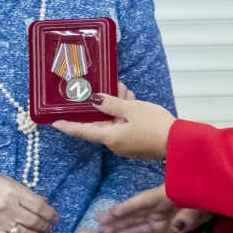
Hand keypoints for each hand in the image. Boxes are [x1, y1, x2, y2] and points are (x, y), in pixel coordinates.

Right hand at [0, 169, 58, 232]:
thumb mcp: (8, 181)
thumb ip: (27, 192)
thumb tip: (44, 202)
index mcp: (14, 192)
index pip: (39, 206)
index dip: (50, 214)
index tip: (55, 218)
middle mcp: (8, 207)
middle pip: (33, 222)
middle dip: (44, 227)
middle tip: (48, 228)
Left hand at [52, 94, 173, 159]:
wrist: (179, 143)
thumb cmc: (155, 126)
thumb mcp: (132, 109)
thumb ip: (111, 104)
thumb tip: (94, 100)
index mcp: (110, 137)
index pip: (83, 131)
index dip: (68, 126)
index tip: (54, 123)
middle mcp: (115, 143)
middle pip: (100, 123)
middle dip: (99, 106)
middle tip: (96, 89)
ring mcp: (126, 144)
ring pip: (114, 122)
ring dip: (115, 106)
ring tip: (122, 89)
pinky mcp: (136, 142)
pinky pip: (124, 125)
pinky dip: (125, 112)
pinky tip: (131, 99)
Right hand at [98, 185, 215, 232]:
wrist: (218, 196)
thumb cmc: (210, 195)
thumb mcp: (203, 204)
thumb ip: (191, 214)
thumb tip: (177, 225)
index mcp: (168, 195)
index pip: (145, 201)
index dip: (130, 206)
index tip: (114, 212)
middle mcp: (160, 205)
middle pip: (137, 211)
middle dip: (118, 217)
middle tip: (100, 223)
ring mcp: (162, 214)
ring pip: (138, 220)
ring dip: (122, 226)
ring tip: (106, 232)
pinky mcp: (165, 225)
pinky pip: (146, 228)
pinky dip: (133, 232)